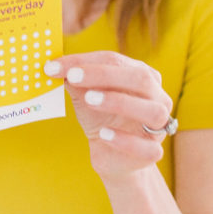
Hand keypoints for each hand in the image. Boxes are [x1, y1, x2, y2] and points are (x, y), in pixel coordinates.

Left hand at [46, 51, 173, 178]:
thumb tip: (54, 67)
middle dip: (105, 75)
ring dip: (120, 102)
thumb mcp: (84, 95)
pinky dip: (126, 140)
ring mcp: (159, 126)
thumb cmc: (99, 116)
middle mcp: (158, 97)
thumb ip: (74, 80)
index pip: (116, 60)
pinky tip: (104, 134)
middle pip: (141, 79)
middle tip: (73, 77)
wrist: (109, 153)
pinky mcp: (153, 152)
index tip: (55, 66)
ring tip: (89, 100)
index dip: (85, 61)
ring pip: (153, 111)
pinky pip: (148, 147)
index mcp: (142, 75)